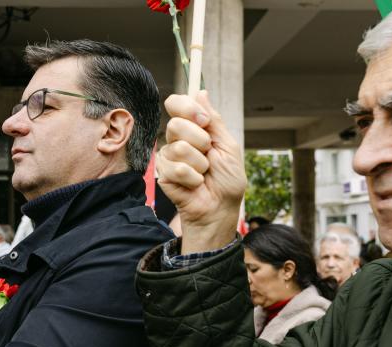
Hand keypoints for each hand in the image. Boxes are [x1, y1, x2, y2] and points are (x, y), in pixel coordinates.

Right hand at [157, 91, 245, 252]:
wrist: (220, 208)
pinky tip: (196, 184)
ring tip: (204, 174)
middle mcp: (178, 140)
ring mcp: (169, 157)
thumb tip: (200, 92)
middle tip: (208, 154)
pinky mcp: (163, 175)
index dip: (187, 108)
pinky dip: (193, 178)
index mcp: (194, 128)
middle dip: (199, 140)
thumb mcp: (228, 145)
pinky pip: (176, 168)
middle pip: (175, 124)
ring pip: (178, 148)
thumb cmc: (228, 180)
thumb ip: (214, 120)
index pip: (176, 104)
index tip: (203, 121)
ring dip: (199, 164)